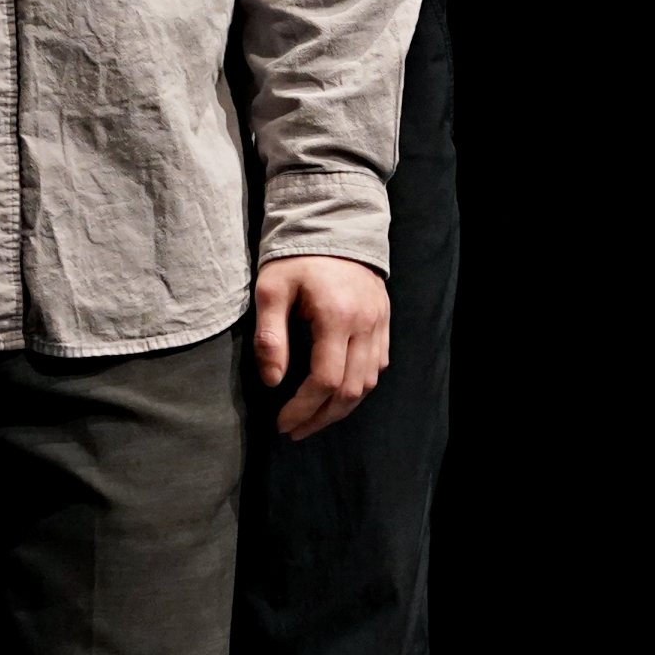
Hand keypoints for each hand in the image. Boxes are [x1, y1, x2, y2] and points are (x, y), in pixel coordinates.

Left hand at [253, 254, 390, 438]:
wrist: (334, 224)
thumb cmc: (295, 257)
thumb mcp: (271, 289)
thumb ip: (270, 336)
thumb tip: (272, 382)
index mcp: (336, 316)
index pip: (325, 379)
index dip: (303, 408)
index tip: (282, 422)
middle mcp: (365, 324)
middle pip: (350, 390)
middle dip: (321, 417)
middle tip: (295, 430)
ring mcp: (379, 324)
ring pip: (368, 383)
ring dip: (341, 408)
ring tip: (313, 420)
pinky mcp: (384, 322)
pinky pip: (378, 367)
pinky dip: (359, 388)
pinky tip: (337, 395)